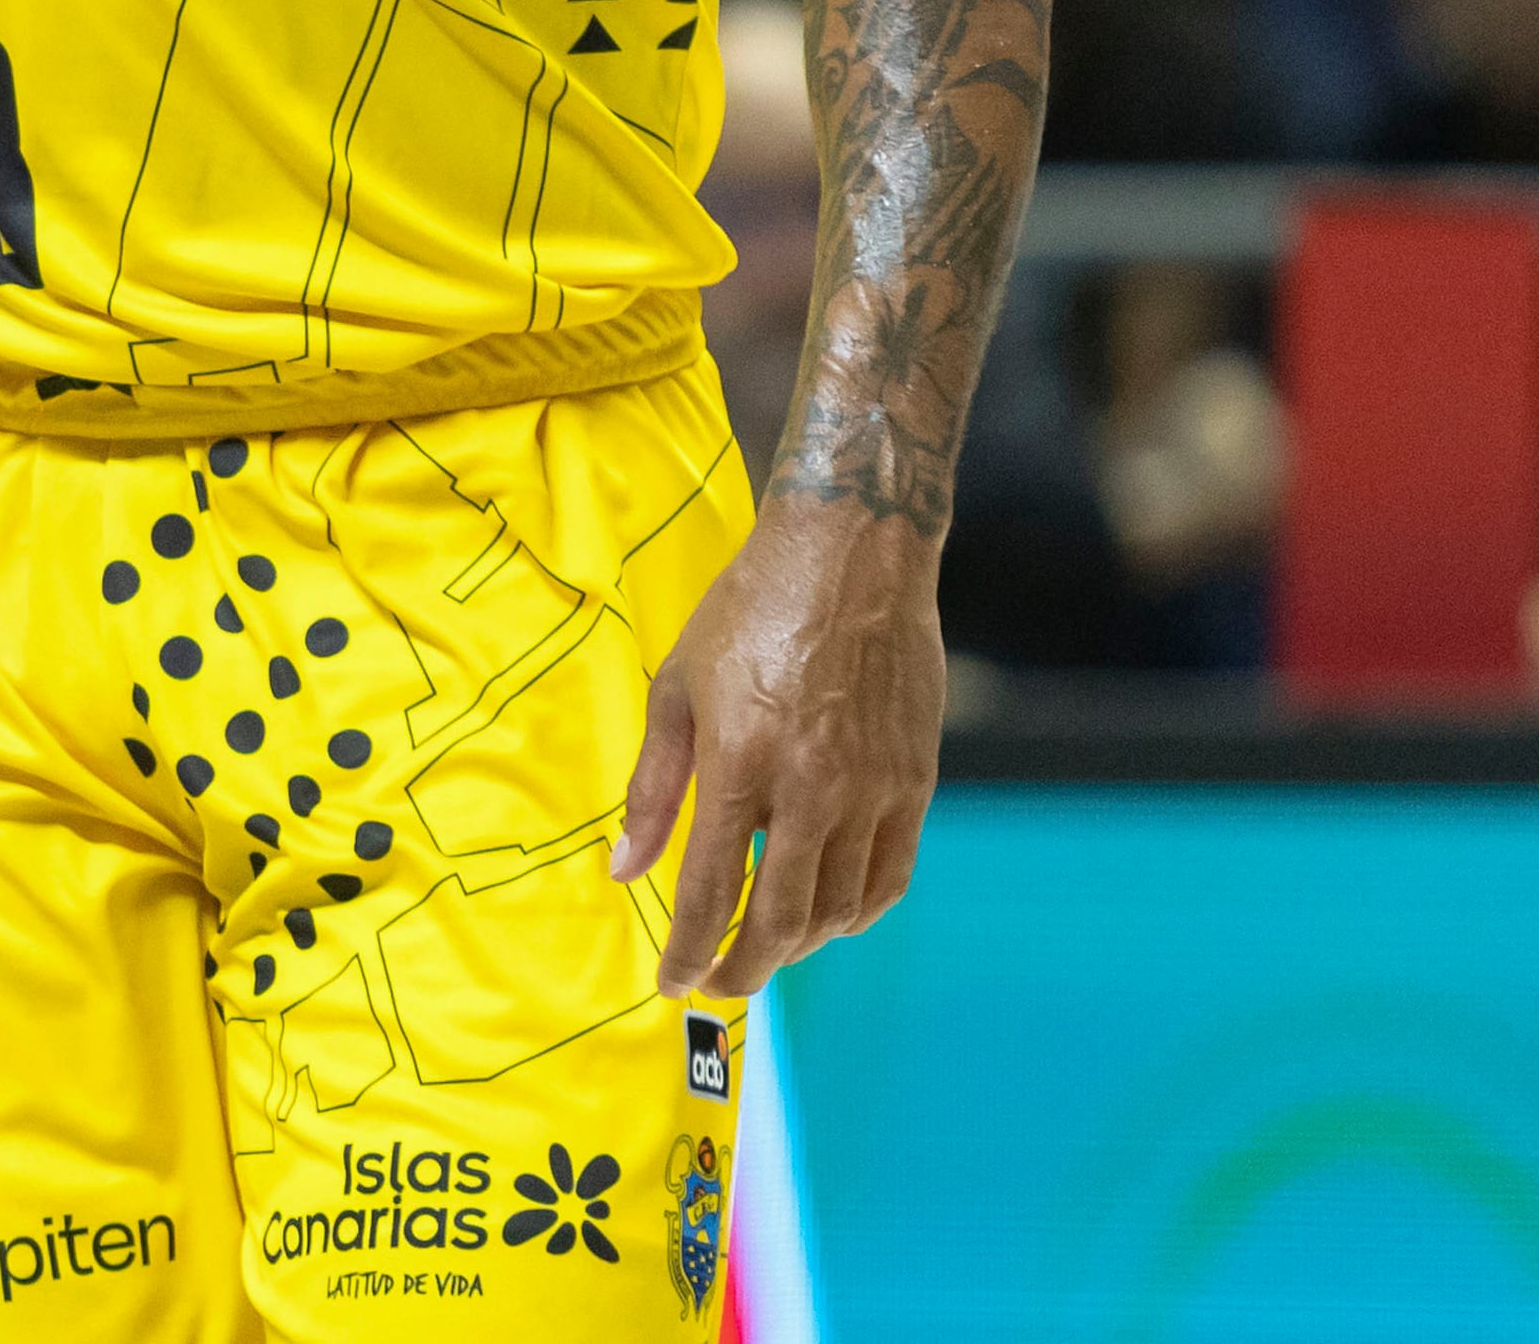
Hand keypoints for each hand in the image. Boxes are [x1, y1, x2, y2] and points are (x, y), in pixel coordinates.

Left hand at [608, 493, 946, 994]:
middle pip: (779, 921)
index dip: (688, 952)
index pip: (709, 891)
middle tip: (719, 984)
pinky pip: (888, 878)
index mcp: (740, 762)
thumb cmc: (750, 610)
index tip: (674, 984)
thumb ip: (654, 788)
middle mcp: (810, 787)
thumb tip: (624, 869)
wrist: (851, 553)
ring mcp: (870, 788)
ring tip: (766, 944)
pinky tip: (828, 915)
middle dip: (743, 967)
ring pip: (837, 910)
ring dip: (798, 946)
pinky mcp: (913, 782)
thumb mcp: (677, 688)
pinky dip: (855, 914)